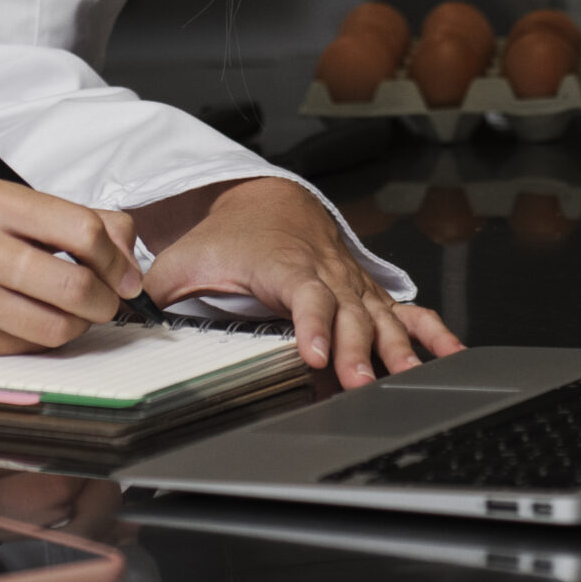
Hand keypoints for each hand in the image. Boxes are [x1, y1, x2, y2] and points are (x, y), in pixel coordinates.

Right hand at [0, 180, 149, 352]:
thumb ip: (69, 219)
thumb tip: (129, 250)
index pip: (80, 230)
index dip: (118, 260)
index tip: (128, 274)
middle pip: (73, 284)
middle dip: (106, 300)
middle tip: (109, 300)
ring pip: (52, 325)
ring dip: (78, 326)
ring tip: (73, 314)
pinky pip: (21, 347)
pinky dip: (40, 340)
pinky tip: (32, 323)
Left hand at [136, 177, 462, 387]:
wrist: (263, 200)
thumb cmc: (224, 236)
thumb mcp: (182, 259)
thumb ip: (158, 287)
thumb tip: (127, 312)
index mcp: (283, 266)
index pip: (304, 295)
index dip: (313, 323)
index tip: (314, 352)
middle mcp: (326, 275)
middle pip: (349, 312)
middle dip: (359, 348)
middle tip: (362, 382)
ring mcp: (351, 285)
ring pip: (381, 316)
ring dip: (398, 348)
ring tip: (415, 379)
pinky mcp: (367, 294)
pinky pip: (405, 311)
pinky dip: (432, 331)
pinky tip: (453, 356)